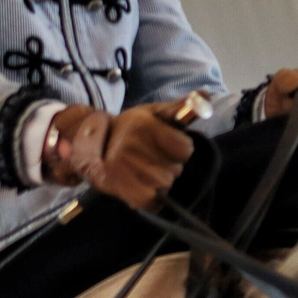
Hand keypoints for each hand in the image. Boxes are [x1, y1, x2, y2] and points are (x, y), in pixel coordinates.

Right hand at [47, 101, 192, 208]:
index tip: (165, 145)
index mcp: (145, 126)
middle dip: (167, 165)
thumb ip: (181, 106)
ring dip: (158, 181)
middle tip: (148, 157)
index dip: (178, 149)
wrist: (90, 145)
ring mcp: (127, 169)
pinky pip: (154, 201)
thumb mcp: (153, 113)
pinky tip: (140, 186)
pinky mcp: (121, 189)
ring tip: (141, 170)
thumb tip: (207, 96)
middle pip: (176, 169)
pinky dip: (151, 197)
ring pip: (165, 184)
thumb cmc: (129, 129)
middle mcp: (134, 146)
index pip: (185, 149)